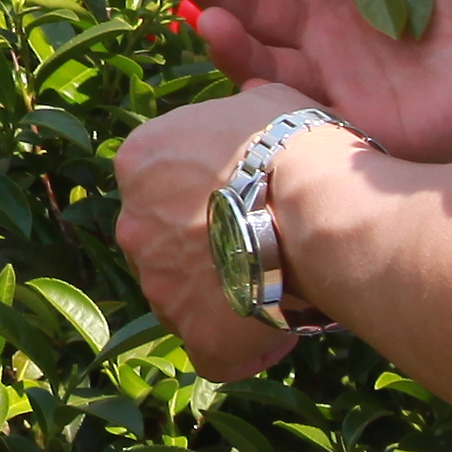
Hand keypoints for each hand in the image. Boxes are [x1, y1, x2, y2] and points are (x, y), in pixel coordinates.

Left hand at [115, 82, 315, 379]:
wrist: (317, 207)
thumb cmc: (295, 145)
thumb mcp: (260, 102)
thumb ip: (234, 113)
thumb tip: (242, 109)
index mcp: (140, 160)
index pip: (160, 182)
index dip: (204, 193)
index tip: (244, 196)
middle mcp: (134, 224)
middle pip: (164, 242)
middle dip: (204, 246)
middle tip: (261, 244)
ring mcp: (159, 285)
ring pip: (183, 297)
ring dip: (219, 294)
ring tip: (275, 286)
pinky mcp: (194, 336)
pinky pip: (212, 348)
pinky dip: (240, 345)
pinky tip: (276, 328)